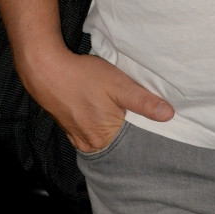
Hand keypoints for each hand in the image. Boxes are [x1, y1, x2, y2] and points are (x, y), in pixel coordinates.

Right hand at [22, 43, 174, 153]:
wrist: (45, 69)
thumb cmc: (83, 76)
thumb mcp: (119, 85)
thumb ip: (144, 101)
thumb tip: (168, 115)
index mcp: (105, 137)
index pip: (134, 142)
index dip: (145, 131)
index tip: (152, 120)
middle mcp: (91, 144)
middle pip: (119, 141)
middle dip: (129, 129)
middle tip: (135, 112)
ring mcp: (78, 138)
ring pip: (105, 136)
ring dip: (113, 125)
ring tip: (118, 109)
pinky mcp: (70, 129)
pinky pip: (91, 131)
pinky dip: (99, 123)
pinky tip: (102, 110)